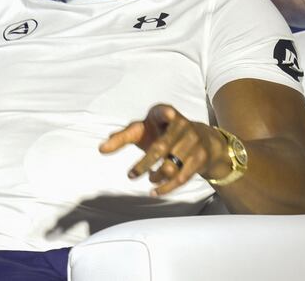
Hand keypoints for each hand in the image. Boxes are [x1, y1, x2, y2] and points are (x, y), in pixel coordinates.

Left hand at [99, 104, 228, 195]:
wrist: (202, 139)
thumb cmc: (163, 133)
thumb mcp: (143, 130)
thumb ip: (124, 136)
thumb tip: (102, 148)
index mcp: (165, 114)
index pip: (164, 112)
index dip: (166, 113)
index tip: (168, 113)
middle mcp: (182, 125)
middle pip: (161, 148)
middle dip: (144, 164)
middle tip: (130, 175)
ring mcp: (193, 142)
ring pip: (171, 166)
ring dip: (156, 176)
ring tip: (150, 178)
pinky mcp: (200, 158)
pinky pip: (182, 177)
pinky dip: (167, 188)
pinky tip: (155, 191)